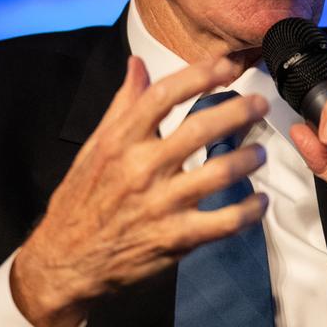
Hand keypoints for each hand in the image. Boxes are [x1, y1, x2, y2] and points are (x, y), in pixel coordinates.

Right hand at [11, 55, 269, 326]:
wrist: (66, 262)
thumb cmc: (82, 199)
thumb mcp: (94, 147)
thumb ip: (122, 105)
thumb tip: (137, 64)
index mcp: (120, 141)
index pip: (164, 96)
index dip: (199, 75)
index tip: (227, 65)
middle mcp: (141, 168)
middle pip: (200, 128)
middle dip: (239, 111)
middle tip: (260, 104)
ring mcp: (160, 205)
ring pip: (220, 172)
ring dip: (248, 158)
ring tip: (260, 152)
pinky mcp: (175, 239)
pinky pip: (225, 221)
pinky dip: (249, 209)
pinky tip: (259, 201)